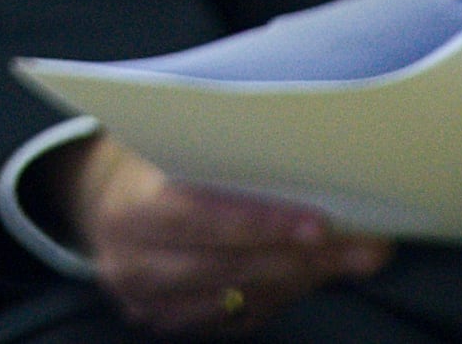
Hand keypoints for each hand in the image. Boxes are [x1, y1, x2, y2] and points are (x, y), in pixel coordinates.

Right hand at [51, 134, 391, 334]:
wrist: (97, 198)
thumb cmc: (148, 156)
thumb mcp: (169, 140)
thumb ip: (223, 152)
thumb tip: (311, 154)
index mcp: (127, 204)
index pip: (199, 217)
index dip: (262, 223)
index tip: (321, 224)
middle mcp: (129, 259)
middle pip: (229, 265)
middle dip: (303, 257)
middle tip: (364, 247)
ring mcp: (143, 299)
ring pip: (237, 296)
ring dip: (301, 279)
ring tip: (349, 260)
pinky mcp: (161, 322)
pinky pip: (232, 317)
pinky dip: (276, 297)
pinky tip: (307, 276)